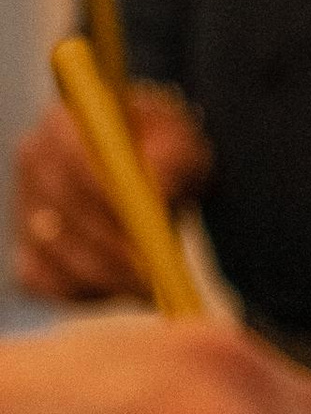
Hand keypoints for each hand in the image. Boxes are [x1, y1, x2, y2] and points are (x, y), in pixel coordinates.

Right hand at [12, 88, 212, 301]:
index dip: (106, 193)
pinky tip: (124, 286)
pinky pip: (44, 283)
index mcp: (63, 123)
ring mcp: (23, 209)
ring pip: (56, 253)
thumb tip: (157, 188)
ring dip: (107, 273)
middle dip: (112, 245)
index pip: (72, 156)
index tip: (147, 223)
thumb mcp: (183, 143)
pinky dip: (86, 291)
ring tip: (153, 280)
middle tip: (157, 268)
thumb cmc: (167, 153)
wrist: (153, 179)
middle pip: (62, 210)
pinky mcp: (28, 253)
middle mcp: (33, 163)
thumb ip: (174, 157)